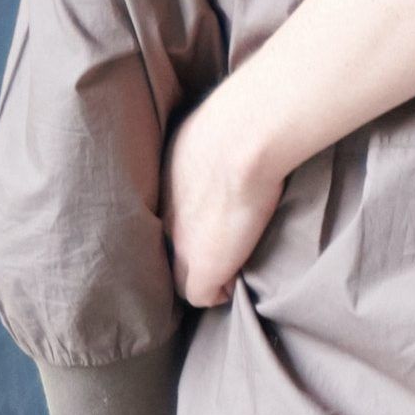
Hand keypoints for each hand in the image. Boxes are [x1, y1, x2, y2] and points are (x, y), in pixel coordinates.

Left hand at [164, 80, 301, 308]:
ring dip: (206, 274)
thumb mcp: (215, 122)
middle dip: (191, 251)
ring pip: (182, 274)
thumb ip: (222, 132)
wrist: (241, 138)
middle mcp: (164, 215)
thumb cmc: (236, 121)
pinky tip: (235, 285)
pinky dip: (220, 293)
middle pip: (168, 246)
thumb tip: (250, 117)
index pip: (171, 213)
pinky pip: (202, 296)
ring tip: (228, 273)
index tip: (213, 220)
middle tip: (221, 250)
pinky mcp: (202, 270)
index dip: (192, 221)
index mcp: (167, 182)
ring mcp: (180, 246)